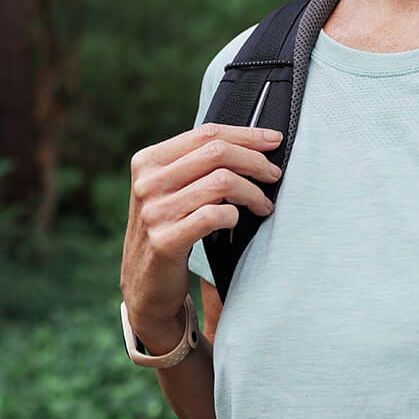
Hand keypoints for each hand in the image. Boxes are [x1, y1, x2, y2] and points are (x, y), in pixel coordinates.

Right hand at [121, 123, 282, 348]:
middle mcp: (147, 183)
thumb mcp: (170, 190)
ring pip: (221, 182)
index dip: (246, 134)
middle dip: (254, 161)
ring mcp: (154, 212)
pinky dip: (235, 215)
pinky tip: (238, 221)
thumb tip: (252, 141)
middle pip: (216, 152)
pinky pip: (215, 215)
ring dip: (253, 192)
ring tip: (264, 204)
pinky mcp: (165, 241)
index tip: (274, 140)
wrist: (145, 285)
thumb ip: (196, 164)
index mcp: (148, 161)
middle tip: (273, 175)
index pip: (206, 133)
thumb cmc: (170, 229)